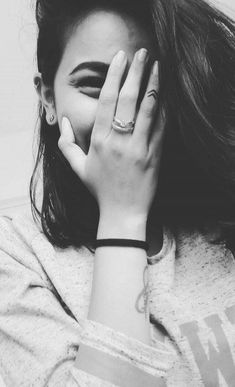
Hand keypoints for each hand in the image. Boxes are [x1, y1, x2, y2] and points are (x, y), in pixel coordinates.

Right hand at [58, 49, 165, 219]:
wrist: (123, 212)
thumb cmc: (100, 189)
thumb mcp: (78, 168)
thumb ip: (66, 143)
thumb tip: (63, 121)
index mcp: (100, 140)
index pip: (106, 100)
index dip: (113, 76)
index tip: (120, 58)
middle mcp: (119, 140)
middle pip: (127, 98)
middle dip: (135, 72)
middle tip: (141, 52)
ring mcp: (139, 147)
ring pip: (147, 109)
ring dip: (153, 84)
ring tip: (157, 66)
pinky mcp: (154, 155)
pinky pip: (161, 127)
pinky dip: (164, 109)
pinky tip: (165, 94)